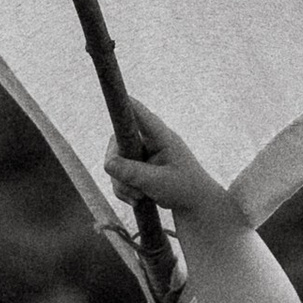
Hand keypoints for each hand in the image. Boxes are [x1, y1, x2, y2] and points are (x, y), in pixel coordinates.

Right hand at [102, 99, 238, 231]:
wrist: (194, 205)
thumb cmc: (184, 189)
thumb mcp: (158, 182)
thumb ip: (133, 173)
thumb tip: (108, 163)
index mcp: (161, 137)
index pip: (140, 115)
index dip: (125, 106)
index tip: (115, 97)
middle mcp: (149, 141)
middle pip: (118, 142)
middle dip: (118, 168)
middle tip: (130, 188)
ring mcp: (142, 153)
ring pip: (116, 162)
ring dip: (122, 184)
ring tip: (138, 197)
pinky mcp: (138, 167)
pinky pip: (119, 175)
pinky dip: (124, 189)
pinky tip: (137, 200)